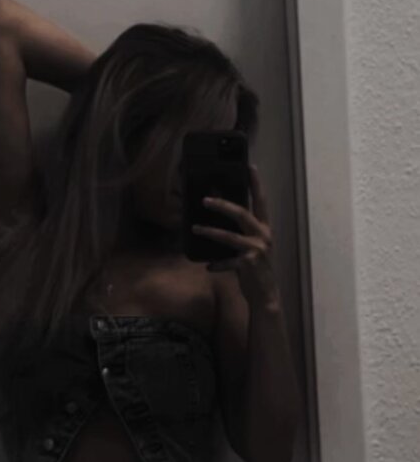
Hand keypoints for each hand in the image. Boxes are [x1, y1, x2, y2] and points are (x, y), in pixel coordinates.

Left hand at [191, 164, 277, 307]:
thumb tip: (219, 225)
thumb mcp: (251, 248)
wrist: (265, 295)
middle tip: (205, 199)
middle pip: (241, 214)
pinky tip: (209, 267)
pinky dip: (217, 264)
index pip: (261, 202)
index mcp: (264, 229)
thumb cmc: (256, 270)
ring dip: (210, 231)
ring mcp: (256, 249)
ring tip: (195, 228)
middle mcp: (263, 236)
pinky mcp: (248, 264)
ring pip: (229, 236)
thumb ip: (241, 235)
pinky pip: (227, 261)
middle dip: (222, 205)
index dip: (256, 184)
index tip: (250, 166)